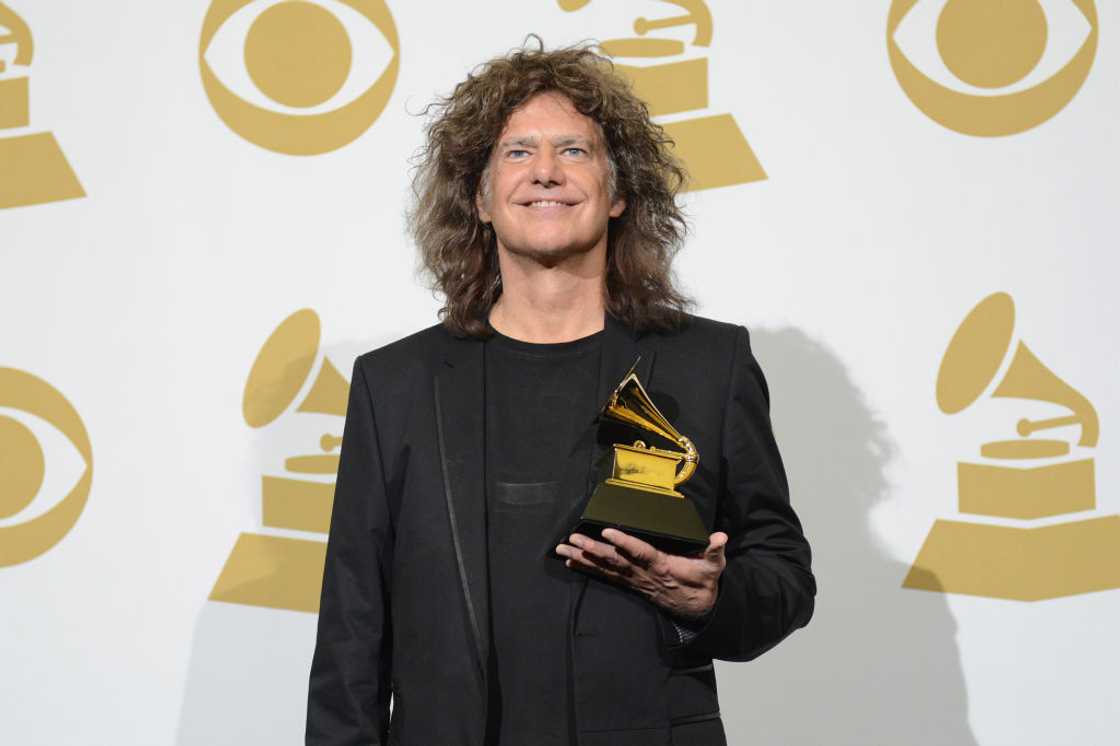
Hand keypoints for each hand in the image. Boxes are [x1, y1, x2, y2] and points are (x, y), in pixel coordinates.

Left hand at [556, 528, 727, 619]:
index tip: (608, 530)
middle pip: (614, 560)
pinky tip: (570, 563)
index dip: (624, 542)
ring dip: (582, 559)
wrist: (697, 609)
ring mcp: (634, 581)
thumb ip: (715, 552)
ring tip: (563, 550)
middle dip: (593, 549)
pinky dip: (586, 569)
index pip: (640, 552)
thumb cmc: (703, 582)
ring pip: (605, 568)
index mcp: (662, 566)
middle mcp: (643, 574)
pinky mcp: (629, 584)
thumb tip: (720, 537)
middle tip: (573, 539)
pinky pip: (604, 577)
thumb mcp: (714, 568)